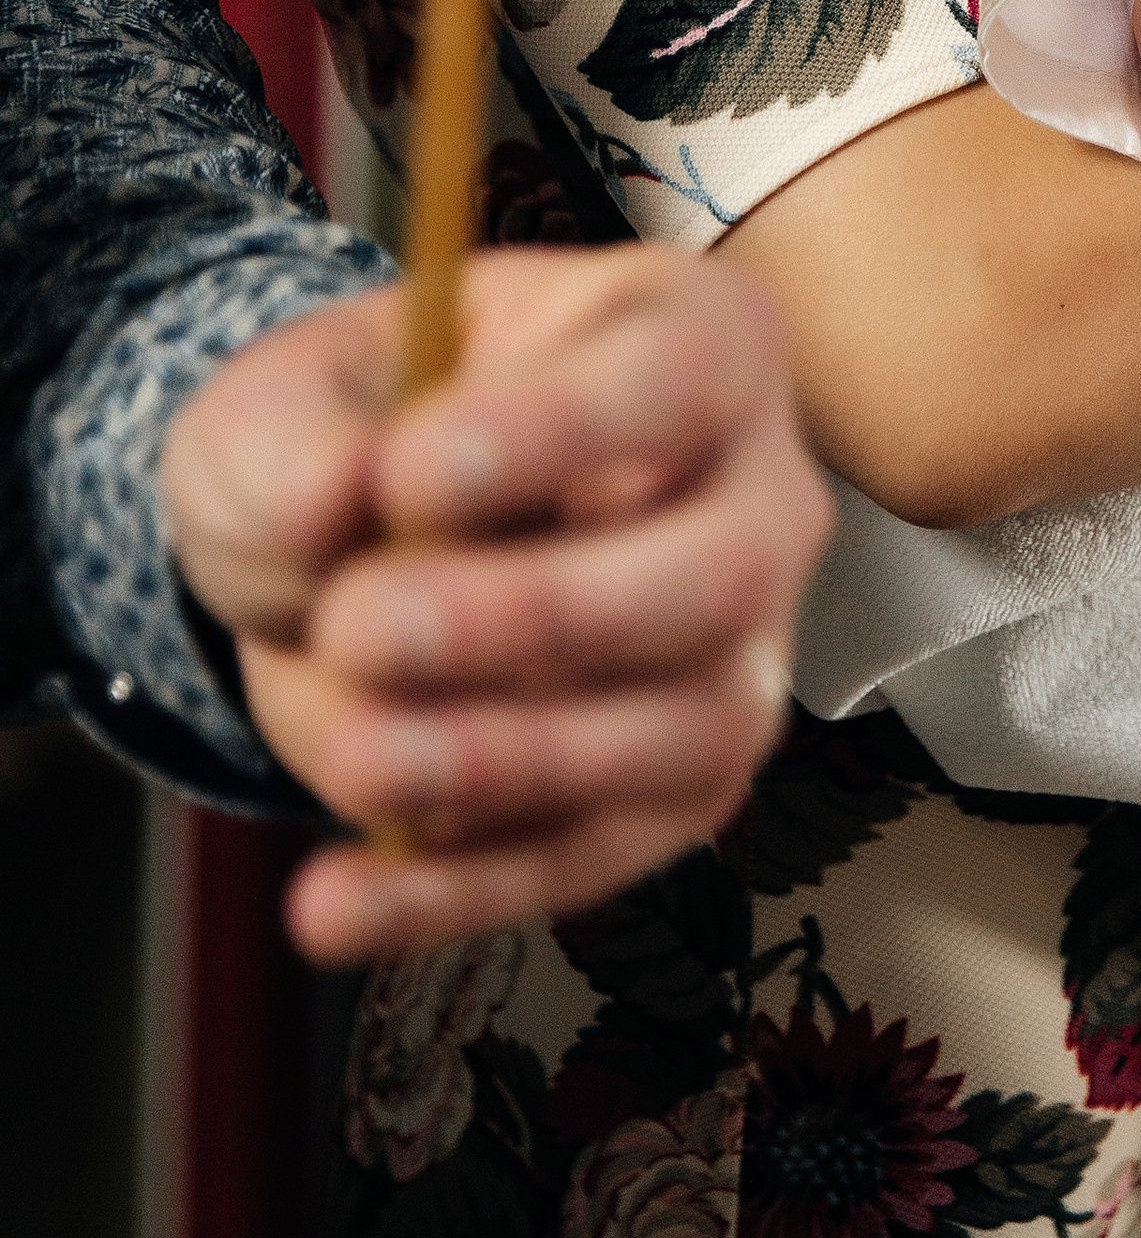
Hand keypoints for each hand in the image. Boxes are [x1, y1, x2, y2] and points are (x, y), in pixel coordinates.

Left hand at [162, 245, 832, 962]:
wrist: (338, 568)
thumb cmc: (359, 437)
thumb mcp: (289, 394)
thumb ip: (302, 435)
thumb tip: (341, 495)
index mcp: (691, 340)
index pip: (680, 376)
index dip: (562, 431)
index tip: (407, 472)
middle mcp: (753, 499)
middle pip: (717, 571)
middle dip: (541, 614)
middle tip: (362, 624)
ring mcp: (736, 656)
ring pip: (687, 731)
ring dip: (509, 760)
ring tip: (355, 755)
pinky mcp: (677, 794)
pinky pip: (596, 856)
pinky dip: (460, 891)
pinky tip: (343, 897)